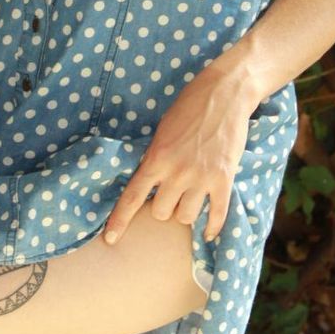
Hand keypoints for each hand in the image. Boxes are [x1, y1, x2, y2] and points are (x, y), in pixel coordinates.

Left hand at [103, 77, 252, 244]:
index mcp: (156, 157)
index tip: (110, 239)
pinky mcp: (224, 179)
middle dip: (162, 206)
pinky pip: (217, 215)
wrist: (225, 94)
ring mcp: (201, 178)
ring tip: (190, 197)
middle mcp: (177, 172)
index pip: (132, 196)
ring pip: (185, 217)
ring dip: (185, 211)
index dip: (120, 220)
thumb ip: (154, 157)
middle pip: (160, 212)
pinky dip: (212, 227)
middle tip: (170, 193)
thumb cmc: (190, 106)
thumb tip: (147, 181)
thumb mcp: (162, 130)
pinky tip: (209, 231)